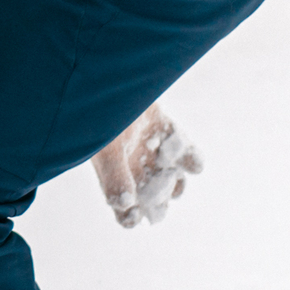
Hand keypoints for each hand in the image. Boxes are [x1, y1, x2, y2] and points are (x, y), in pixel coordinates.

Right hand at [92, 105, 202, 227]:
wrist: (105, 71)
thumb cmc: (96, 112)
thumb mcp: (103, 147)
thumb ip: (113, 177)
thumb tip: (125, 206)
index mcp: (111, 174)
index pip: (121, 210)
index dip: (131, 218)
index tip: (138, 213)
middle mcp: (129, 164)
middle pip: (150, 197)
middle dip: (160, 200)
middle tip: (164, 189)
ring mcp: (146, 146)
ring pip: (168, 176)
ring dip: (176, 182)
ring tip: (174, 175)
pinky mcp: (160, 125)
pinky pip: (181, 149)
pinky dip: (191, 158)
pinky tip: (193, 164)